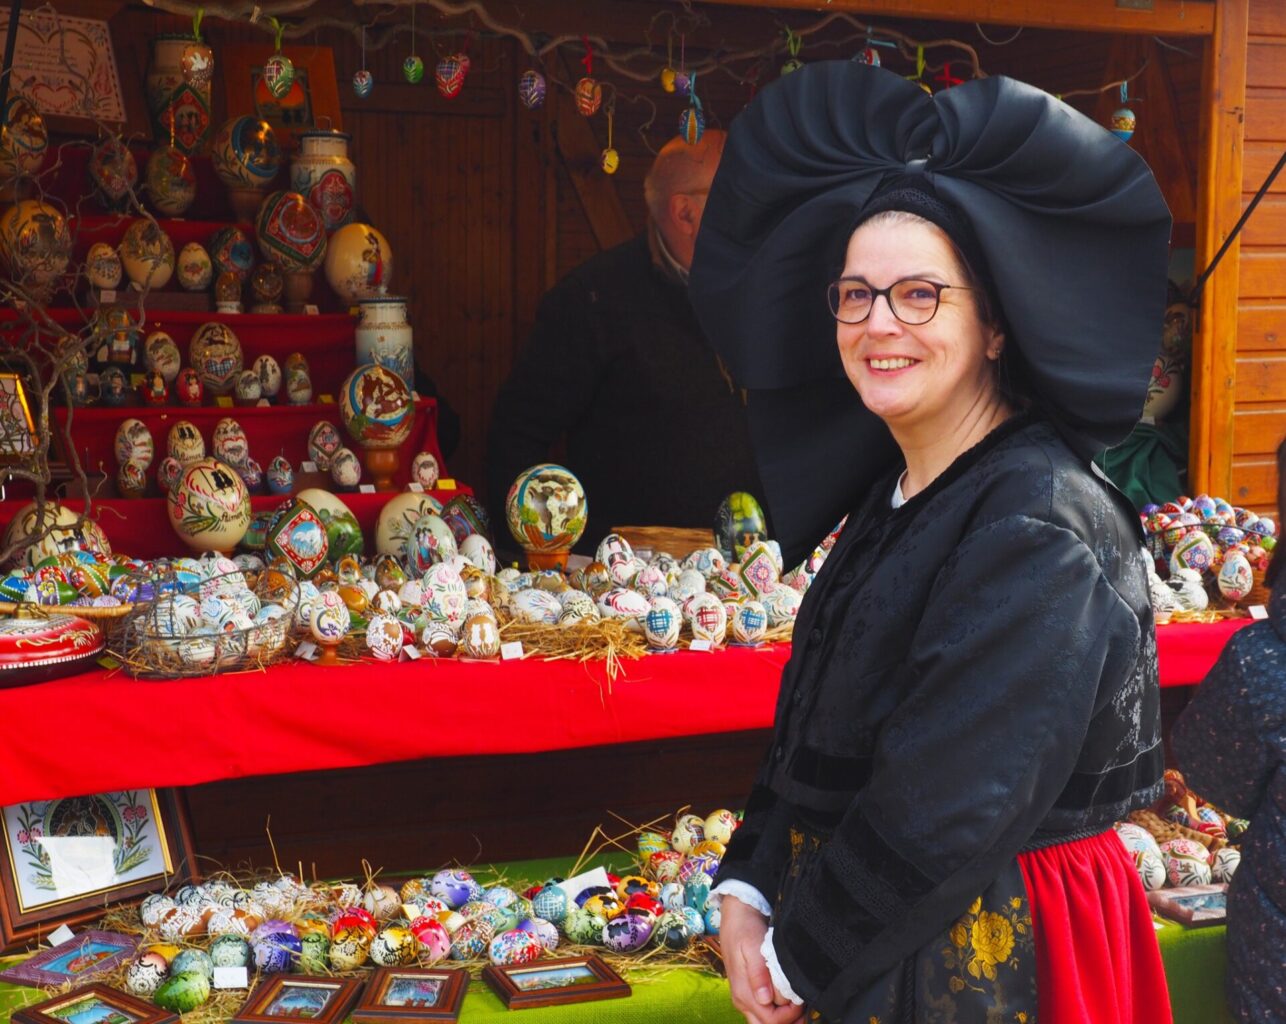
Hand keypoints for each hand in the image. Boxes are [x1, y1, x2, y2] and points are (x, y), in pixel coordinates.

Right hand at [721, 897, 808, 1023]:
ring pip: (765, 1020)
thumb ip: (758, 974)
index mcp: (744, 992)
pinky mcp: (751, 989)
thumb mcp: (751, 947)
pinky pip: (765, 1010)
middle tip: (804, 1009)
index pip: (770, 1021)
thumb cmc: (744, 928)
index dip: (789, 1016)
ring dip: (784, 1017)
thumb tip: (764, 999)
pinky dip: (780, 1010)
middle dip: (787, 1022)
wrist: (736, 914)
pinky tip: (792, 1001)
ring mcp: (746, 995)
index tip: (801, 1001)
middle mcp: (743, 999)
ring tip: (801, 1006)